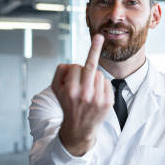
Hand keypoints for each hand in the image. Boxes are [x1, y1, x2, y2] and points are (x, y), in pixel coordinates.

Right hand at [51, 34, 113, 155]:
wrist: (78, 129)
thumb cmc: (67, 104)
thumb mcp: (56, 89)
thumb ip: (60, 72)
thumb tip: (72, 61)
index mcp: (70, 90)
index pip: (76, 67)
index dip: (75, 69)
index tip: (86, 51)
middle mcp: (84, 94)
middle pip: (90, 66)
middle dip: (94, 48)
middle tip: (99, 36)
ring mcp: (98, 98)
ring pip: (99, 74)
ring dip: (93, 78)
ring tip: (88, 91)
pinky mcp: (108, 102)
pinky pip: (107, 82)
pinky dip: (102, 86)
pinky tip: (96, 95)